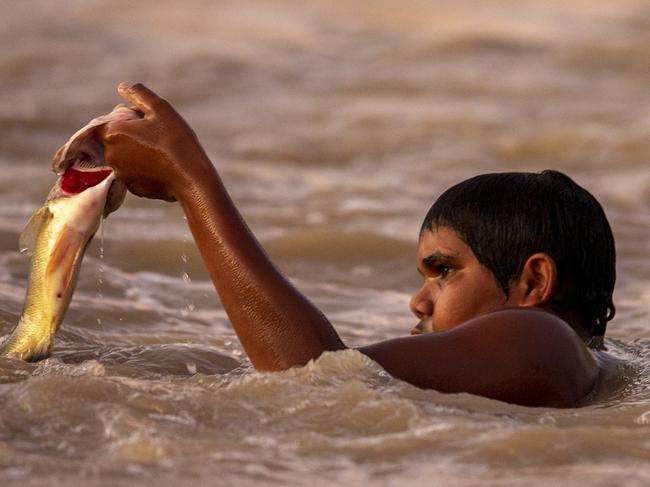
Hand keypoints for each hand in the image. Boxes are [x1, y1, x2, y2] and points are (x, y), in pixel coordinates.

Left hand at [100, 83, 213, 201]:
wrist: (192, 178)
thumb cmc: (177, 141)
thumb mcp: (161, 110)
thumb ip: (139, 95)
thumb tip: (123, 87)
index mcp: (113, 133)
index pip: (108, 119)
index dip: (126, 117)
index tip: (146, 120)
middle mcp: (111, 156)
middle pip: (115, 138)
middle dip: (131, 134)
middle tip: (157, 135)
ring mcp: (121, 174)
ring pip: (125, 156)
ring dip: (137, 151)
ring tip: (162, 151)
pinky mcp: (134, 188)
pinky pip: (135, 173)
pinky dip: (145, 169)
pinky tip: (163, 166)